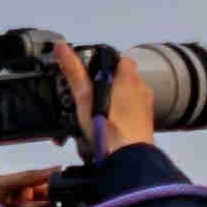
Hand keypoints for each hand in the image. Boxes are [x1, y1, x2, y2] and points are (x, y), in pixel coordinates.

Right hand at [60, 36, 151, 152]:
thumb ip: (74, 70)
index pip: (121, 59)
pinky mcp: (144, 125)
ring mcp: (144, 108)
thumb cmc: (108, 128)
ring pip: (125, 99)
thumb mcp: (84, 97)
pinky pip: (130, 116)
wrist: (127, 158)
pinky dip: (118, 119)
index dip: (105, 64)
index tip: (91, 73)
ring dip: (111, 104)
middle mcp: (141, 90)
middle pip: (122, 80)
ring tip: (92, 117)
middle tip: (88, 99)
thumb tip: (62, 48)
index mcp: (129, 78)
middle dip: (105, 88)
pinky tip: (103, 129)